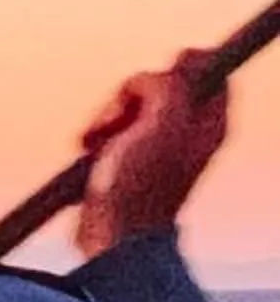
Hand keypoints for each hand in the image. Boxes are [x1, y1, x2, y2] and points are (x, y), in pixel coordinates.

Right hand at [75, 50, 228, 258]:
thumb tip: (155, 74)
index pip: (210, 71)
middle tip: (119, 117)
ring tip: (97, 139)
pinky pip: (115, 127)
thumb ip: (168, 84)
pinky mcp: (131, 157)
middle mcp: (188, 131)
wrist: (112, 234)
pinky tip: (90, 148)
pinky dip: (99, 133)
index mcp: (208, 122)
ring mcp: (159, 145)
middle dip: (131, 94)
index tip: (158, 79)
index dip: (182, 66)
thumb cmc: (139, 186)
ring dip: (108, 116)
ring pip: (133, 105)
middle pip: (163, 84)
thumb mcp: (162, 120)